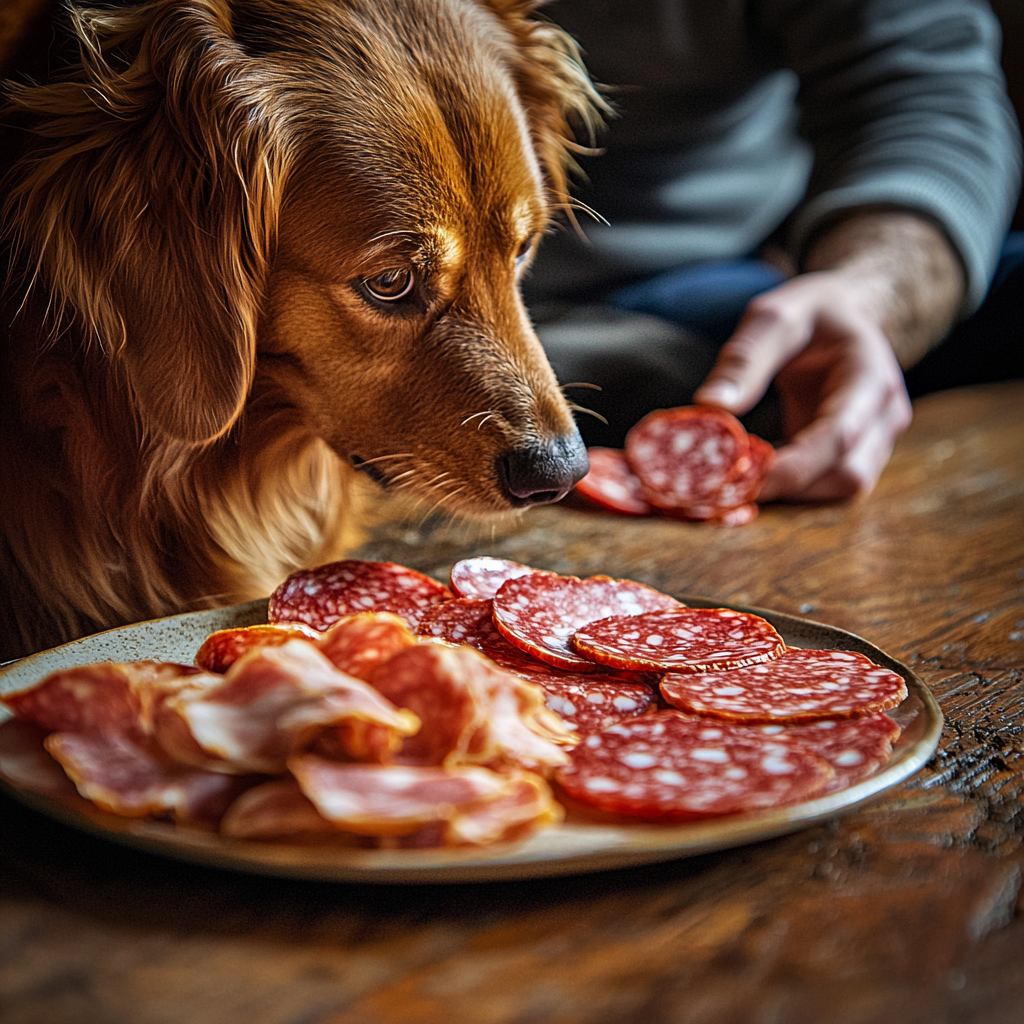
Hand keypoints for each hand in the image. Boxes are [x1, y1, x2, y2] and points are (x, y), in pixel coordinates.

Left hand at [694, 270, 912, 500]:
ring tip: (739, 477)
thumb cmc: (810, 313)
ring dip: (791, 492)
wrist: (844, 314)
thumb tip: (711, 405)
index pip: (840, 435)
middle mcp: (883, 415)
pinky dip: (792, 487)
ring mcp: (875, 439)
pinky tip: (753, 474)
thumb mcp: (774, 316)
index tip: (744, 479)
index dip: (794, 466)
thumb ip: (745, 359)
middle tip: (728, 483)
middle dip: (790, 486)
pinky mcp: (854, 453)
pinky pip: (827, 484)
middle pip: (847, 474)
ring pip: (840, 488)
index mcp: (870, 377)